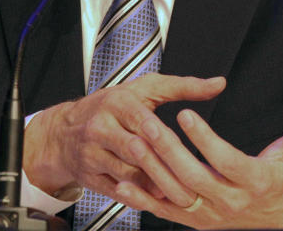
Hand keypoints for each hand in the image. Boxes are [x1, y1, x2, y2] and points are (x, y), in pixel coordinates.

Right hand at [23, 73, 224, 206]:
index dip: (163, 135)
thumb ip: (183, 87)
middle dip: (162, 165)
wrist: (64, 131)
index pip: (143, 120)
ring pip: (126, 173)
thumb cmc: (112, 106)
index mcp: (117, 103)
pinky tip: (154, 198)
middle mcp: (101, 128)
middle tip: (190, 178)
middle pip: (135, 150)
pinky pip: (115, 190)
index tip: (182, 146)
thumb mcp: (145, 89)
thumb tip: (218, 83)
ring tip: (177, 190)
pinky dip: (136, 196)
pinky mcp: (88, 177)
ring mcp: (92, 154)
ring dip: (152, 184)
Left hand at [114, 91, 282, 228]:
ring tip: (135, 142)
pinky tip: (123, 183)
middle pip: (193, 176)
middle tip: (148, 123)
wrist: (277, 222)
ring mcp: (209, 214)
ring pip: (175, 193)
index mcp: (254, 181)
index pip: (225, 159)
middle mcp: (230, 201)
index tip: (186, 113)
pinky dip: (142, 199)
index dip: (205, 138)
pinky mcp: (193, 220)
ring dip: (152, 169)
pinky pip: (163, 212)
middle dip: (168, 148)